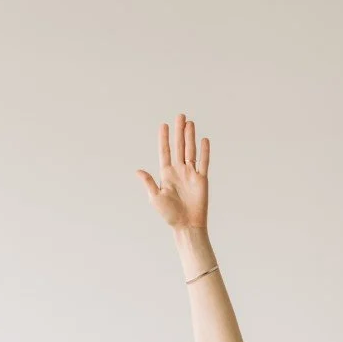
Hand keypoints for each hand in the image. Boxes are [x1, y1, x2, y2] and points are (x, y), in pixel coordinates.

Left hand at [136, 113, 208, 229]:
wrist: (187, 225)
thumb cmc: (170, 214)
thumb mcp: (155, 198)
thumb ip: (149, 183)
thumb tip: (138, 171)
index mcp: (166, 174)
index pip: (165, 152)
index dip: (164, 139)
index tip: (164, 125)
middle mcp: (179, 171)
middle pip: (179, 147)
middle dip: (179, 131)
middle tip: (180, 116)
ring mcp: (191, 174)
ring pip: (190, 151)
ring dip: (190, 137)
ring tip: (190, 123)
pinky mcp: (202, 179)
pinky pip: (203, 162)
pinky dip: (204, 151)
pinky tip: (203, 140)